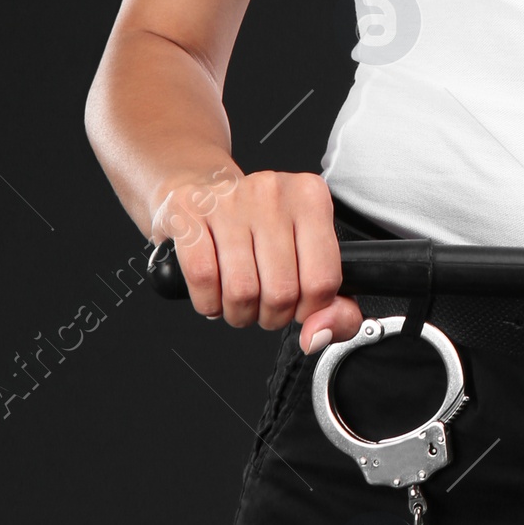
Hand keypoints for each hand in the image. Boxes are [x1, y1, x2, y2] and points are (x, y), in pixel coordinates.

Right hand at [151, 167, 364, 354]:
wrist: (202, 187)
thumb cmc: (258, 226)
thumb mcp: (307, 255)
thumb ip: (334, 307)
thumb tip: (317, 336)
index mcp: (310, 199)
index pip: (322, 280)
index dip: (309, 310)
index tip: (298, 306)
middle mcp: (272, 193)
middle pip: (281, 291)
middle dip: (271, 316)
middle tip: (264, 306)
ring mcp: (229, 199)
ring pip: (241, 291)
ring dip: (239, 313)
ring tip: (239, 301)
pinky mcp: (189, 211)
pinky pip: (203, 279)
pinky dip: (208, 302)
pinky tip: (213, 293)